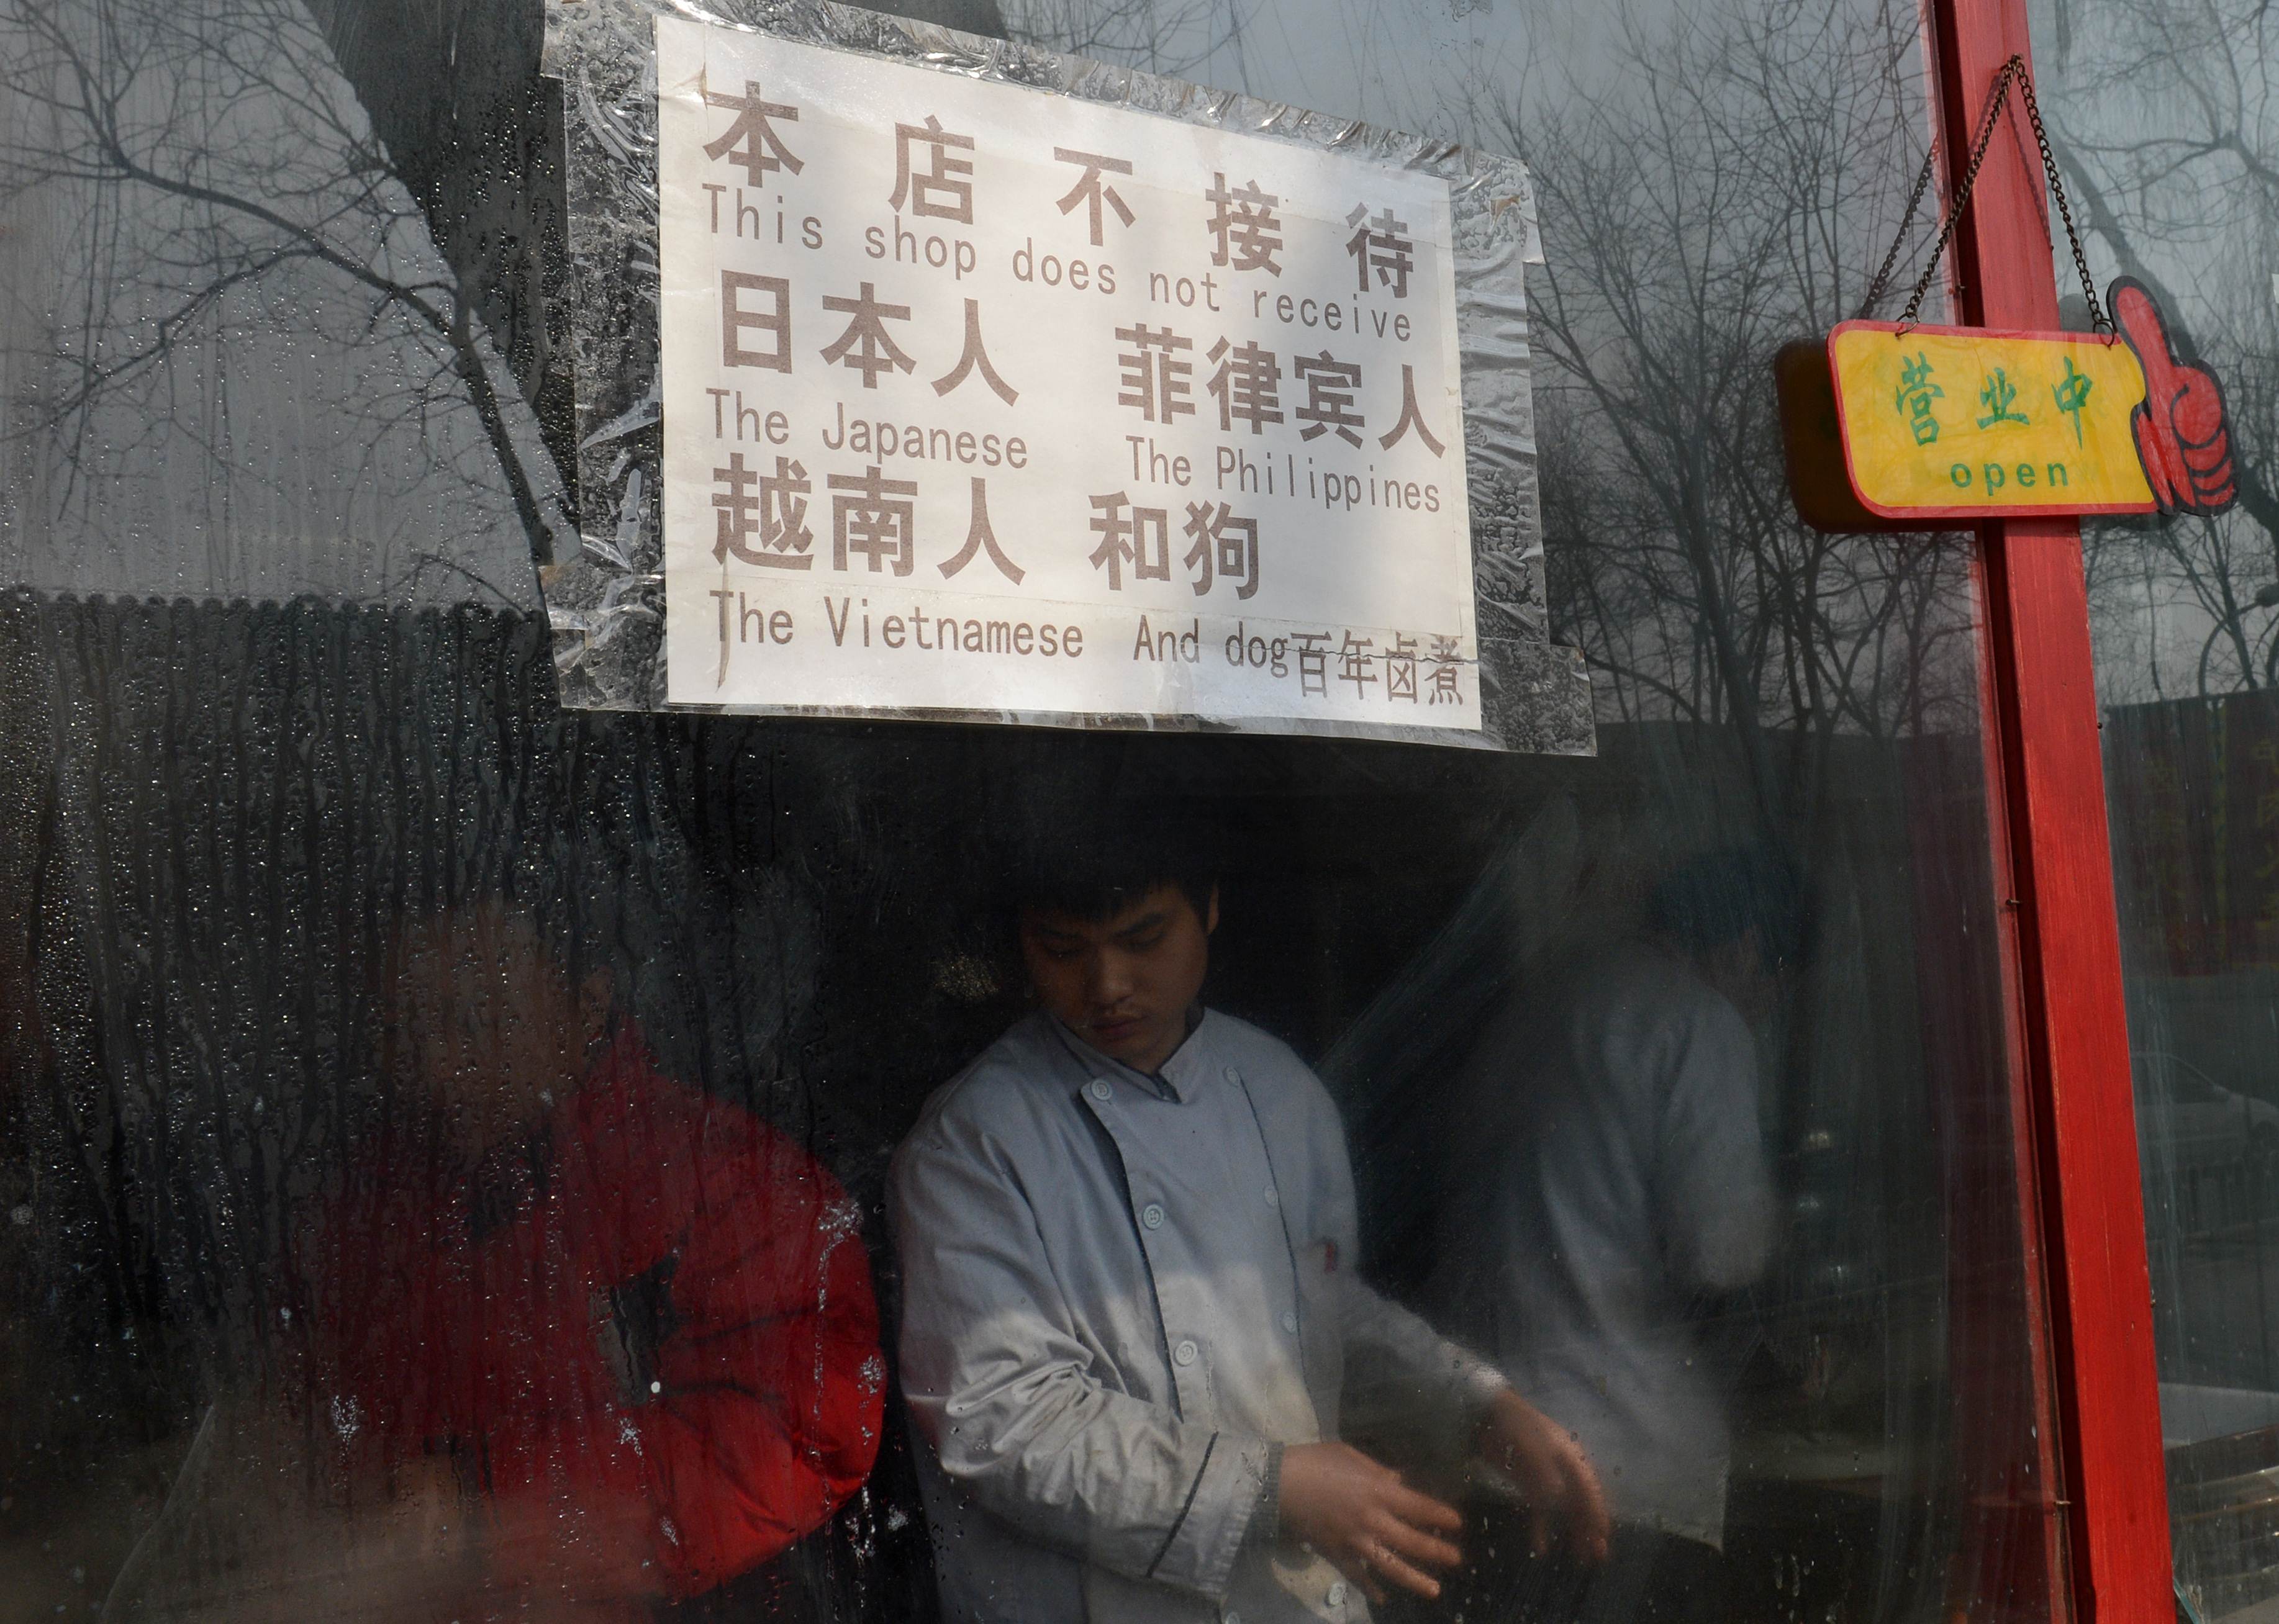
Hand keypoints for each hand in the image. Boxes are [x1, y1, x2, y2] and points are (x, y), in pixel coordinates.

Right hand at [1277, 1440, 1464, 1602]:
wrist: (1280, 1483)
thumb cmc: (1316, 1461)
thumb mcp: (1351, 1456)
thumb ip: (1379, 1472)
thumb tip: (1400, 1483)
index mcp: (1377, 1491)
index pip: (1418, 1506)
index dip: (1440, 1516)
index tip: (1457, 1523)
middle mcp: (1371, 1520)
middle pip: (1411, 1540)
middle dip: (1437, 1551)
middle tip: (1457, 1559)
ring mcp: (1354, 1541)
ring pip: (1390, 1566)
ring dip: (1414, 1578)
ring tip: (1434, 1589)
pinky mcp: (1336, 1554)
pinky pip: (1356, 1575)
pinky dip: (1370, 1588)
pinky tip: (1382, 1597)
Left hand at [1478, 1390, 1611, 1562]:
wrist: (1486, 1414)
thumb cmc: (1513, 1425)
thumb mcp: (1528, 1443)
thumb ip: (1542, 1468)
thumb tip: (1558, 1494)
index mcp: (1570, 1456)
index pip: (1589, 1488)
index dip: (1597, 1511)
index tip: (1604, 1534)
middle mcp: (1563, 1469)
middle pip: (1582, 1502)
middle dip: (1591, 1528)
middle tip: (1598, 1555)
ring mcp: (1546, 1477)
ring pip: (1565, 1509)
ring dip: (1573, 1531)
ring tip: (1581, 1558)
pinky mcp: (1529, 1484)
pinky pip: (1540, 1510)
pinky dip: (1541, 1528)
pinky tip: (1541, 1548)